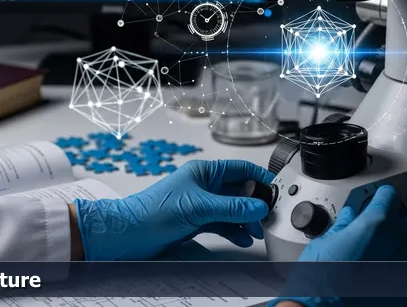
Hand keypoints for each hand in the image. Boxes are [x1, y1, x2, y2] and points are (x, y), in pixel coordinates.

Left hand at [74, 159, 274, 260]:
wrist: (130, 233)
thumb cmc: (155, 211)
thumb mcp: (199, 207)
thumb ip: (231, 208)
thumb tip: (258, 207)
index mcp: (204, 172)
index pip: (240, 168)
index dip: (259, 177)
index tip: (275, 189)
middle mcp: (205, 185)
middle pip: (239, 190)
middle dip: (255, 203)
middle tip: (270, 216)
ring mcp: (201, 204)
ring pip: (233, 209)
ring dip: (247, 220)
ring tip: (258, 231)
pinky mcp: (197, 222)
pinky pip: (223, 223)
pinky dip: (234, 230)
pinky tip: (243, 238)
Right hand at [273, 186, 406, 306]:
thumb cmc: (320, 280)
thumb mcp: (326, 242)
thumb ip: (344, 225)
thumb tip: (349, 218)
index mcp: (376, 223)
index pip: (389, 196)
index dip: (381, 196)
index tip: (378, 198)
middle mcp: (397, 242)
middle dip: (395, 222)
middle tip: (379, 228)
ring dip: (397, 247)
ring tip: (376, 257)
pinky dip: (399, 270)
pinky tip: (380, 274)